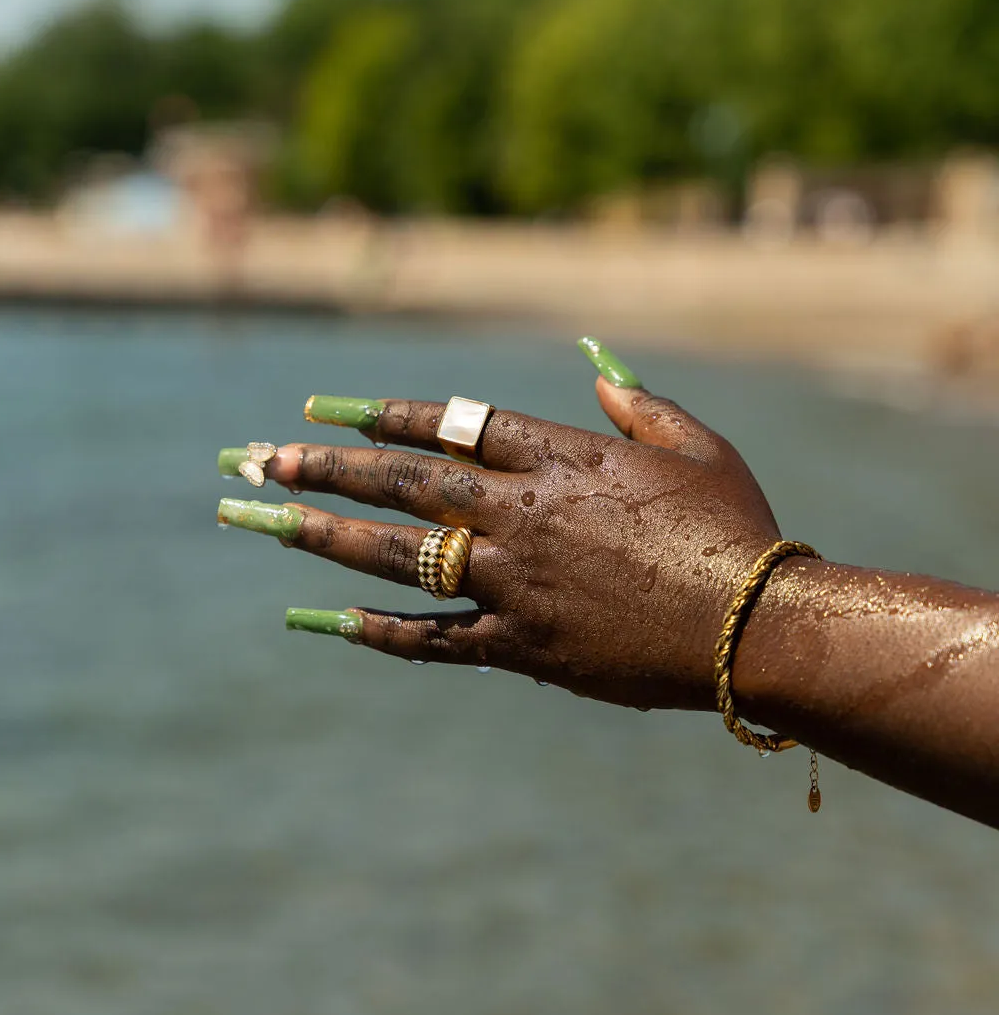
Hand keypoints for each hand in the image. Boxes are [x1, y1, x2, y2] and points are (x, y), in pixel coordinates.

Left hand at [216, 339, 781, 711]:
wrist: (753, 627)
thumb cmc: (737, 530)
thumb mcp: (698, 448)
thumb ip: (639, 405)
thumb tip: (599, 369)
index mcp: (560, 459)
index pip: (450, 425)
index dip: (381, 416)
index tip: (325, 411)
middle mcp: (520, 516)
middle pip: (404, 484)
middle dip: (325, 470)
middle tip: (260, 461)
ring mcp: (513, 583)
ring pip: (399, 554)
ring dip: (325, 535)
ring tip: (265, 521)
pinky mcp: (521, 646)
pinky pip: (434, 639)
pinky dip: (379, 632)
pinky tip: (327, 623)